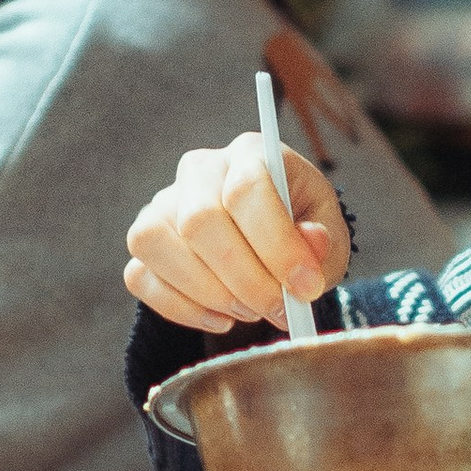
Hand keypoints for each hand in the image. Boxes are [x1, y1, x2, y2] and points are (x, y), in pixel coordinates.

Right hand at [124, 132, 350, 332]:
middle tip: (277, 309)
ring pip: (160, 245)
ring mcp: (162, 203)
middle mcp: (200, 169)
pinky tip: (221, 317)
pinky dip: (183, 309)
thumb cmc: (299, 232)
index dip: (276, 244)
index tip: (306, 287)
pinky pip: (141, 276)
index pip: (247, 188)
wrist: (267, 244)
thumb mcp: (329, 235)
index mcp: (251, 153)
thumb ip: (325, 241)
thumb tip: (312, 240)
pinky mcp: (143, 241)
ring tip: (250, 310)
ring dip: (211, 294)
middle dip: (244, 278)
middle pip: (200, 220)